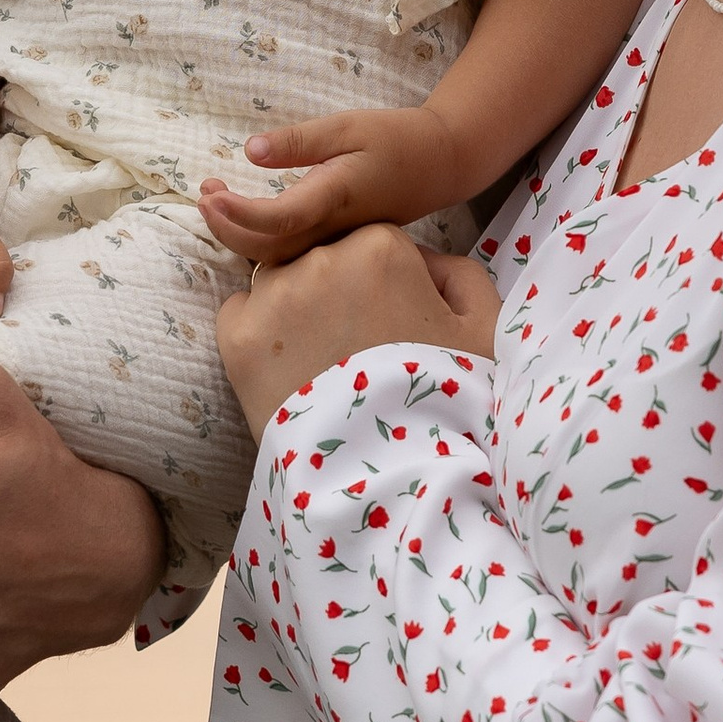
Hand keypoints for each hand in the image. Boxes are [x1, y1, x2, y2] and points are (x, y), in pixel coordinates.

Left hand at [198, 105, 464, 267]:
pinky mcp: (335, 243)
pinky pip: (290, 253)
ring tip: (214, 198)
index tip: (208, 193)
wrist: (440, 166)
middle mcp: (332, 230)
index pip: (279, 219)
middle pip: (268, 249)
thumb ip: (298, 141)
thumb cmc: (394, 139)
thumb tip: (250, 151)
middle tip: (204, 193)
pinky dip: (259, 238)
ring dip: (238, 234)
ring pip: (277, 257)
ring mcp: (334, 242)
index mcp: (335, 198)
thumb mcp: (346, 126)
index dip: (239, 214)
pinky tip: (241, 214)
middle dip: (226, 228)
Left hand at [215, 229, 500, 427]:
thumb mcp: (485, 330)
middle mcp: (320, 258)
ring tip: (323, 365)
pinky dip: (260, 335)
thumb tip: (422, 259)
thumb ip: (459, 273)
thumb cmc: (447, 405)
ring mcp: (273, 297)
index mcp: (381, 246)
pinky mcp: (237, 338)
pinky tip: (289, 371)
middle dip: (339, 293)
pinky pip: (240, 313)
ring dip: (297, 310)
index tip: (394, 325)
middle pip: (324, 258)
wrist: (393, 478)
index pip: (373, 243)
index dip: (385, 284)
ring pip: (280, 282)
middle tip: (359, 350)